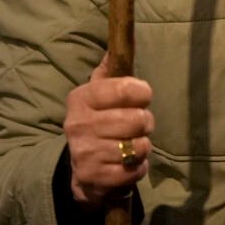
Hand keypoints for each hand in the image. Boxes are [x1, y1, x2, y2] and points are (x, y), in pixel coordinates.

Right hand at [63, 59, 154, 208]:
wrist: (83, 170)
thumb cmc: (99, 123)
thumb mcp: (99, 94)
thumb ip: (110, 71)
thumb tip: (117, 45)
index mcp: (80, 98)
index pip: (122, 88)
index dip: (142, 92)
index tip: (143, 97)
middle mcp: (78, 124)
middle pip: (136, 119)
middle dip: (146, 123)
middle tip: (140, 126)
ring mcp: (85, 153)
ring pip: (138, 146)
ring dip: (143, 147)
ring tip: (132, 145)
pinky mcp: (95, 178)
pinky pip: (134, 170)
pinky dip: (139, 168)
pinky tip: (128, 164)